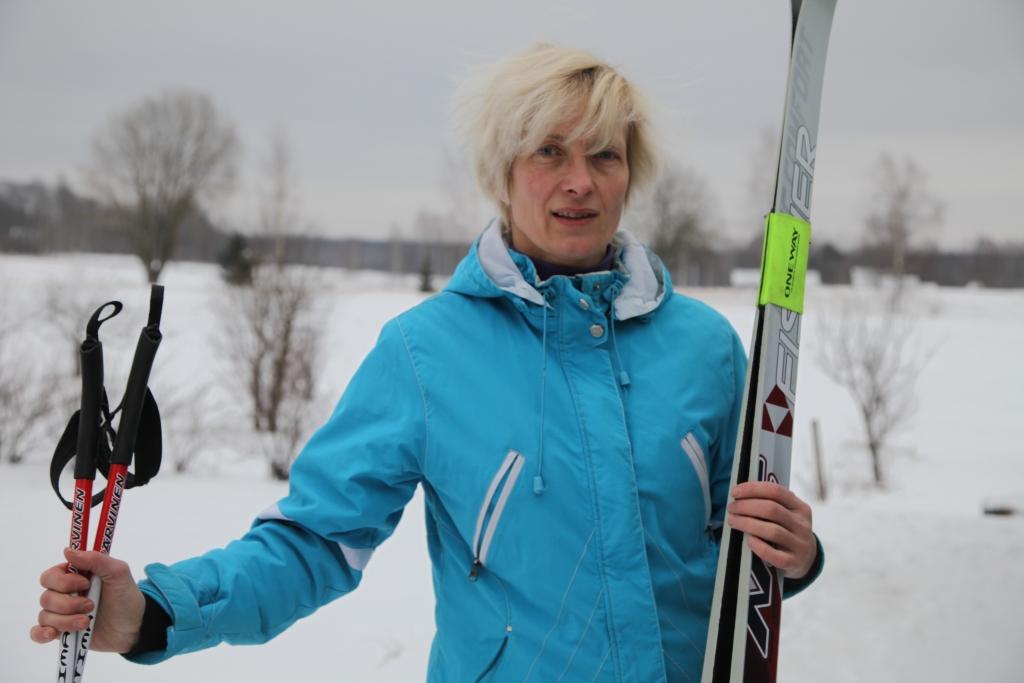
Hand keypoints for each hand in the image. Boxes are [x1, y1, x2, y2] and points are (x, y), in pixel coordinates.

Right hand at [30, 548, 146, 652]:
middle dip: (68, 604)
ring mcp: (62, 614)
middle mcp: (65, 594)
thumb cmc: (126, 597)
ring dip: (66, 620)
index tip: (86, 583)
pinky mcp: (61, 632)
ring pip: (45, 615)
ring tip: (86, 622)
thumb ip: (96, 559)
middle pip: (46, 597)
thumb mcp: (118, 573)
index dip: (64, 581)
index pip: (51, 575)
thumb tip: (68, 550)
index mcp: (75, 577)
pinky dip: (41, 633)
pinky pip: (38, 633)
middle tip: (90, 606)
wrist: (134, 627)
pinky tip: (53, 634)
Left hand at [727, 481, 816, 578]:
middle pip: (772, 509)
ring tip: (732, 521)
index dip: (753, 489)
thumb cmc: (788, 531)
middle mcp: (802, 525)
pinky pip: (774, 555)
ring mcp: (799, 545)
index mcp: (800, 508)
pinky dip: (759, 546)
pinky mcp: (793, 562)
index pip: (776, 491)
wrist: (806, 559)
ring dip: (747, 524)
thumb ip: (771, 503)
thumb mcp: (788, 514)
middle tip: (731, 509)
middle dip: (746, 506)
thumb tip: (741, 494)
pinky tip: (748, 540)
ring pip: (772, 531)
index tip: (734, 493)